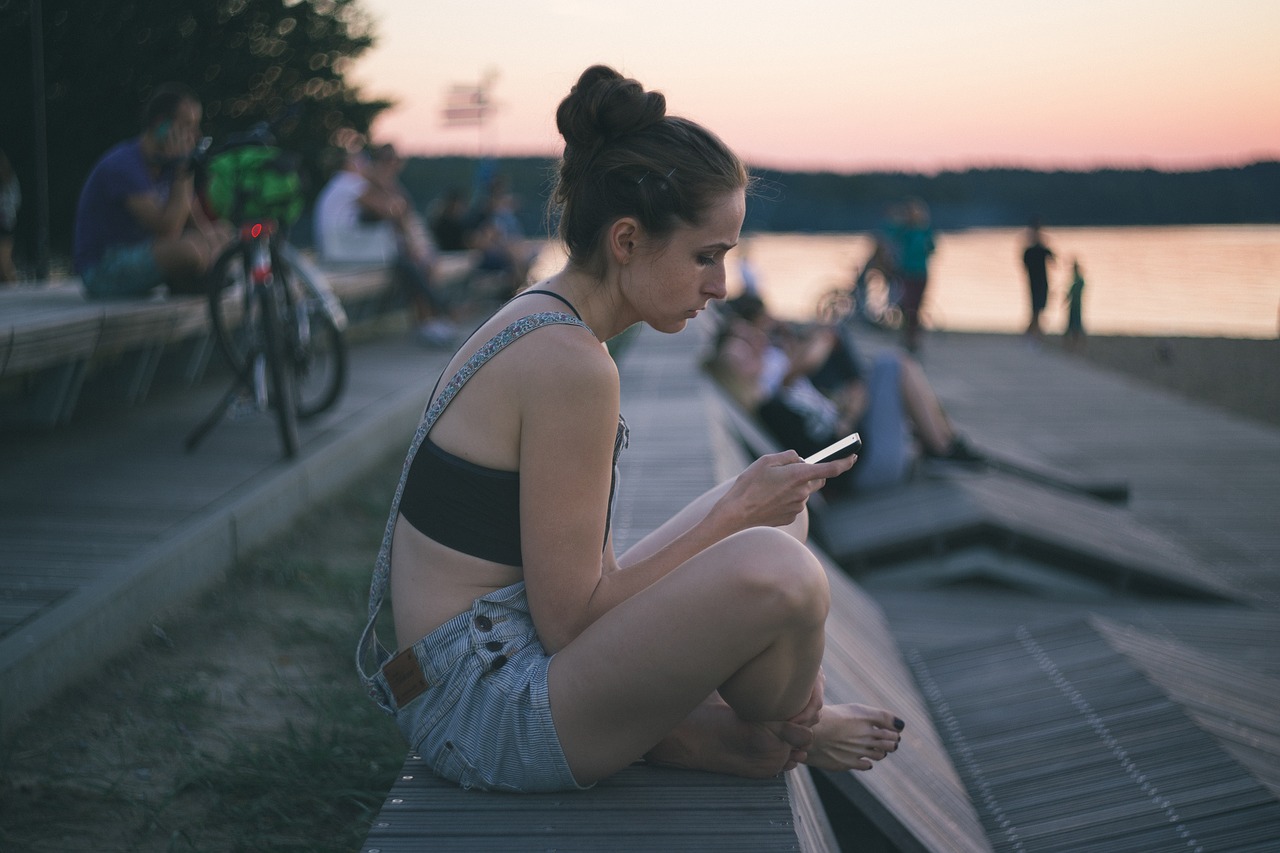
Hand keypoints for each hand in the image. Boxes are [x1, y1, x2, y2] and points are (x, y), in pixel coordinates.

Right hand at [717, 451, 854, 530]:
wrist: (736, 514)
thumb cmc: (749, 485)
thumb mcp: (766, 461)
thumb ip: (788, 456)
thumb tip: (800, 459)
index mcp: (798, 475)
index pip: (831, 469)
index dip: (845, 462)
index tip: (853, 456)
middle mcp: (802, 492)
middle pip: (817, 480)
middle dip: (811, 474)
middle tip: (791, 471)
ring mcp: (798, 506)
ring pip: (803, 492)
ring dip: (793, 487)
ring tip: (769, 488)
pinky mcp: (791, 516)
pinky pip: (794, 503)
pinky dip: (786, 499)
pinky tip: (769, 499)